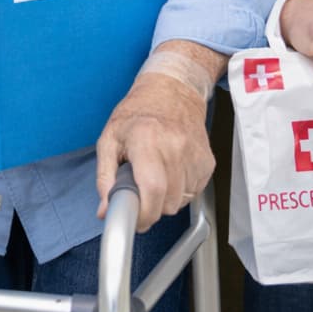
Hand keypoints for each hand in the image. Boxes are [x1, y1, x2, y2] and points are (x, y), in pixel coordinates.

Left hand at [95, 65, 213, 230]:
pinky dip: (180, 190)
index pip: (152, 189)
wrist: (172, 92)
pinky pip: (193, 193)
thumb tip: (105, 209)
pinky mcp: (207, 163)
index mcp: (146, 140)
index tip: (134, 219)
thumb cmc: (138, 113)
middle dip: (151, 207)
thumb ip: (105, 177)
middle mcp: (174, 147)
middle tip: (140, 191)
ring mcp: (194, 155)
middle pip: (168, 203)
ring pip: (181, 202)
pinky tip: (171, 170)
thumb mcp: (109, 139)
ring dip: (166, 198)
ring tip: (155, 174)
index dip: (143, 213)